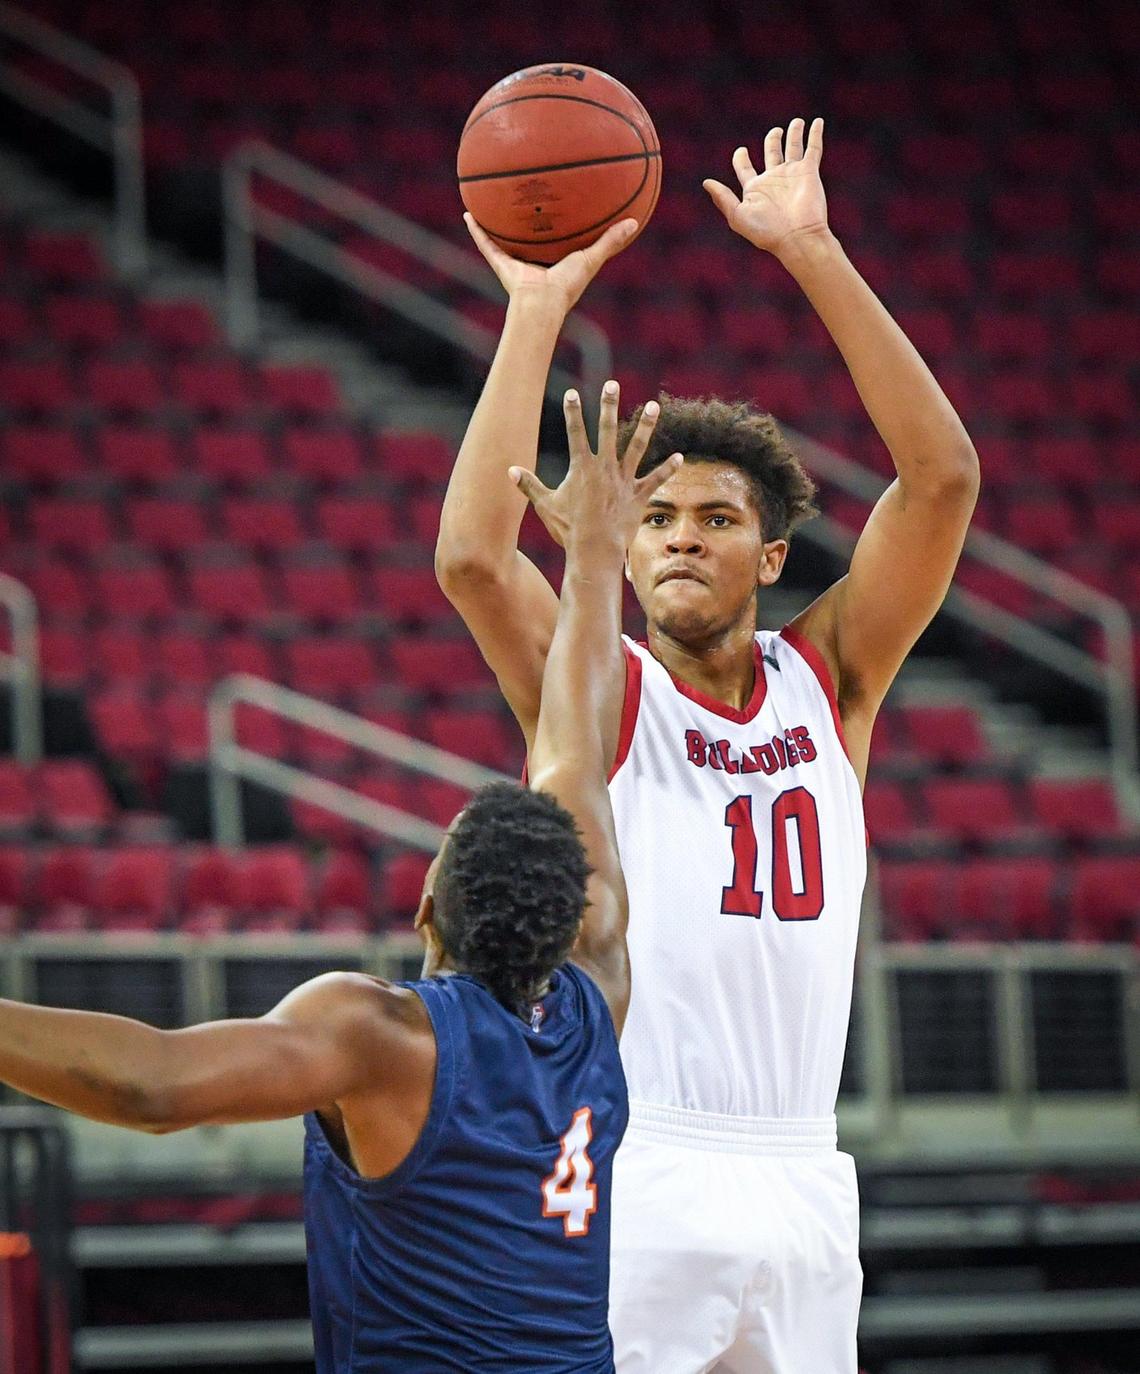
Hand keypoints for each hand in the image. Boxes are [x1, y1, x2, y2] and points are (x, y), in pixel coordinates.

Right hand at [464, 213, 638, 315]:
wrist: (541, 303)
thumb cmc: (567, 286)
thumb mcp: (591, 258)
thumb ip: (611, 241)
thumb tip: (635, 222)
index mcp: (554, 259)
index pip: (556, 237)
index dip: (558, 222)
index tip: (560, 204)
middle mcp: (532, 259)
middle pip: (528, 234)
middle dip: (526, 217)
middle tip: (525, 194)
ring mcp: (515, 260)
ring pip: (504, 236)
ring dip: (496, 221)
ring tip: (489, 200)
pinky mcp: (501, 263)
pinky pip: (486, 243)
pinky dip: (477, 230)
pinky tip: (468, 213)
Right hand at [510, 381, 681, 551]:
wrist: (594, 550)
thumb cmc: (568, 529)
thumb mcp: (545, 505)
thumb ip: (529, 486)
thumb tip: (509, 471)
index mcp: (581, 468)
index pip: (575, 433)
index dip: (573, 412)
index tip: (573, 393)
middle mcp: (604, 468)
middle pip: (606, 430)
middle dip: (608, 405)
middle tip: (612, 385)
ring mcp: (623, 480)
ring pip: (636, 447)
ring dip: (645, 425)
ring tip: (654, 405)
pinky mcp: (638, 496)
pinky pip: (655, 479)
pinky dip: (667, 469)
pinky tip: (679, 457)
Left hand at [703, 117, 828, 260]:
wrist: (796, 237)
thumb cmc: (766, 231)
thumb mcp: (738, 216)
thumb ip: (722, 198)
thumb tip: (706, 183)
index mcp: (755, 189)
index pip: (746, 169)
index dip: (741, 159)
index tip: (741, 151)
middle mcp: (774, 180)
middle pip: (772, 153)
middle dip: (773, 140)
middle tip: (775, 132)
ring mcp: (792, 175)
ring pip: (793, 147)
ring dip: (795, 134)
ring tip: (796, 122)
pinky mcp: (809, 172)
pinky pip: (813, 149)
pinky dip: (815, 134)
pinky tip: (817, 122)